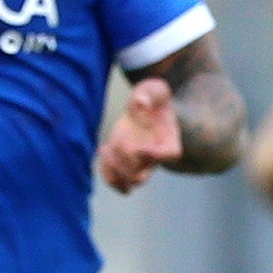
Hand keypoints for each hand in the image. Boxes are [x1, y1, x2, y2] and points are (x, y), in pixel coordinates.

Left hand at [99, 78, 182, 192]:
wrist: (148, 109)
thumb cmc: (153, 99)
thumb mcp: (154, 89)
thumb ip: (150, 94)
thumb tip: (141, 103)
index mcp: (168, 139)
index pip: (169, 155)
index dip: (155, 155)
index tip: (141, 146)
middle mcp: (155, 157)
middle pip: (143, 175)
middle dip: (125, 162)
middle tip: (116, 142)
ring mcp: (141, 163)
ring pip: (130, 183)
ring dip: (114, 171)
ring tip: (105, 149)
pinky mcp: (126, 164)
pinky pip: (116, 180)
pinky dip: (106, 173)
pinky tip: (103, 151)